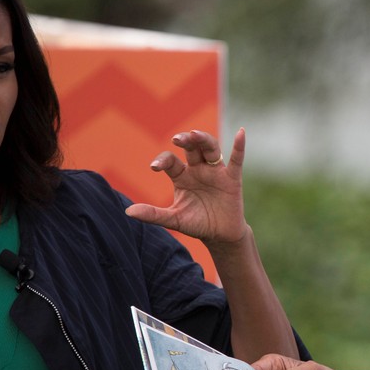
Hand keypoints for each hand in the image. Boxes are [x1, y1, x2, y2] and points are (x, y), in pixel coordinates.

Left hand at [125, 128, 248, 244]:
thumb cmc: (196, 224)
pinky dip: (239, 146)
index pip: (171, 161)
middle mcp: (198, 170)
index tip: (155, 167)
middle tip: (176, 139)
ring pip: (210, 149)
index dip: (163, 161)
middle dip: (185, 141)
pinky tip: (241, 133)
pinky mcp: (232, 178)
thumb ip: (153, 215)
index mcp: (182, 176)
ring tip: (195, 135)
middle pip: (191, 148)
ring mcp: (215, 172)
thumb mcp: (173, 219)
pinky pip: (236, 160)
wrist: (220, 236)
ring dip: (203, 140)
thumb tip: (128, 211)